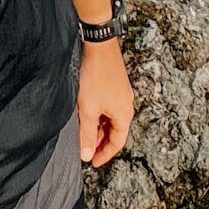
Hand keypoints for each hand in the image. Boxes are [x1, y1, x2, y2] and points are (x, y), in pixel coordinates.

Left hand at [77, 38, 133, 166]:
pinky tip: (85, 113)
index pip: (117, 142)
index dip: (104, 155)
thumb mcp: (88, 110)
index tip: (92, 162)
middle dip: (100, 142)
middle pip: (115, 131)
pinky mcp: (115, 85)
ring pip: (110, 119)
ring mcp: (121, 94)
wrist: (99, 45)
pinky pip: (108, 107)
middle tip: (85, 149)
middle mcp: (126, 105)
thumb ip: (86, 134)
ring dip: (98, 128)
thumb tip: (86, 155)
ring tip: (82, 133)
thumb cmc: (95, 76)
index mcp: (124, 114)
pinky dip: (98, 115)